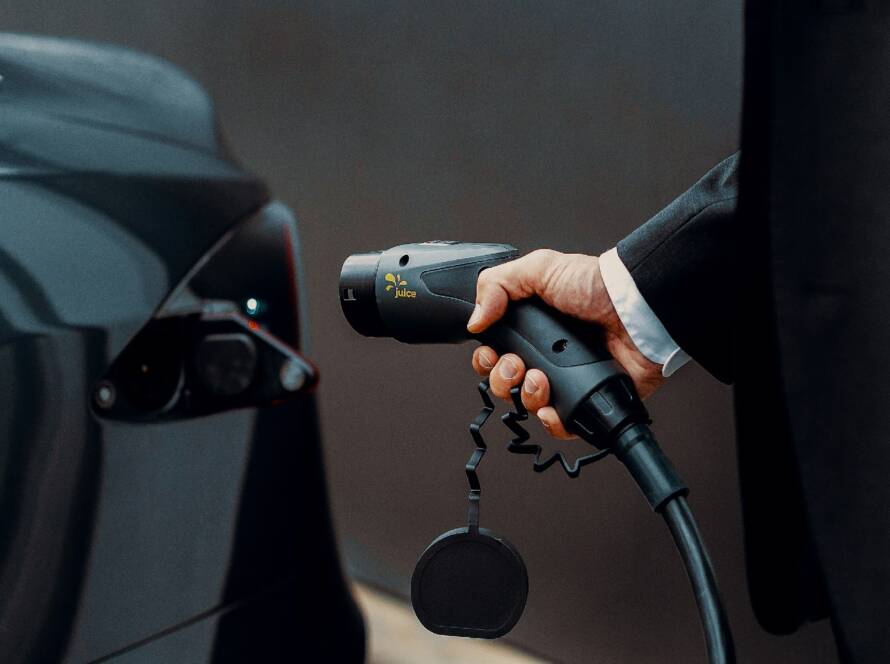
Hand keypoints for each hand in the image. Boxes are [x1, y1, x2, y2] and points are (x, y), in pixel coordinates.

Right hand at [467, 249, 663, 438]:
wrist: (637, 310)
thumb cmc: (597, 286)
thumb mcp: (539, 268)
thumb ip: (497, 284)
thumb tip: (474, 320)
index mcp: (532, 328)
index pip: (495, 353)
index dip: (486, 359)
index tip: (491, 353)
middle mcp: (547, 356)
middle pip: (506, 383)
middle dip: (502, 379)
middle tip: (517, 365)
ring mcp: (567, 379)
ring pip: (528, 405)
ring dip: (526, 397)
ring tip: (541, 379)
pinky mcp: (588, 399)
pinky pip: (561, 425)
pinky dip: (552, 421)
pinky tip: (553, 407)